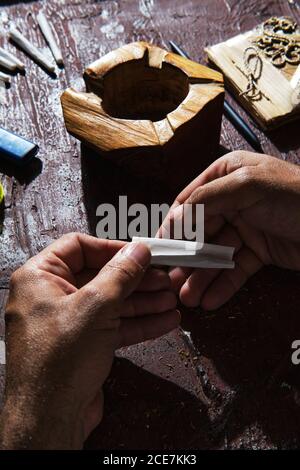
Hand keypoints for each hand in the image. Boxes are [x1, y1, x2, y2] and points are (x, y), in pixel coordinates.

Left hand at [0, 233, 178, 448]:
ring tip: (171, 300)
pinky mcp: (83, 345)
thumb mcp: (96, 305)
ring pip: (111, 304)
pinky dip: (138, 324)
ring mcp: (69, 322)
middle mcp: (51, 297)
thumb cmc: (60, 358)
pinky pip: (113, 327)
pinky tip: (165, 321)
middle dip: (136, 280)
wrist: (50, 418)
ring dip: (143, 302)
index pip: (79, 247)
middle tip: (164, 280)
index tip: (140, 253)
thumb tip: (139, 249)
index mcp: (40, 277)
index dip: (112, 248)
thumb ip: (121, 274)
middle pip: (100, 277)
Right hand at [161, 151, 299, 309]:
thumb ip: (206, 200)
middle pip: (200, 232)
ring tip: (188, 298)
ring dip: (201, 277)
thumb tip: (174, 220)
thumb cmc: (292, 197)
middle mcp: (233, 200)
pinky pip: (236, 269)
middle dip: (186, 259)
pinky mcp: (259, 251)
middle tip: (171, 283)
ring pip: (216, 254)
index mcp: (226, 175)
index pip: (190, 201)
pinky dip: (224, 285)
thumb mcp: (245, 186)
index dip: (172, 227)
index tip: (159, 250)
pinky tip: (210, 300)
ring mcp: (246, 227)